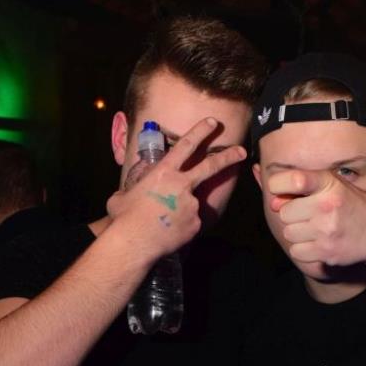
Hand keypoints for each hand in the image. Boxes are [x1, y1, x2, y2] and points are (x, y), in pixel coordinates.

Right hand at [106, 118, 245, 261]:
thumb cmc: (124, 218)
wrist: (134, 243)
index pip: (186, 145)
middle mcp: (182, 185)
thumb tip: (129, 192)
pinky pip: (190, 223)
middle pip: (211, 166)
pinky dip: (181, 228)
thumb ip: (134, 190)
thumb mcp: (123, 196)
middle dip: (229, 156)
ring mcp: (192, 205)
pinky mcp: (196, 224)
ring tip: (162, 224)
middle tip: (242, 151)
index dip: (200, 131)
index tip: (212, 123)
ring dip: (180, 212)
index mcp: (164, 173)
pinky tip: (167, 235)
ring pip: (191, 204)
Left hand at [268, 169, 365, 272]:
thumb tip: (272, 203)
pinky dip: (303, 250)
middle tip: (310, 216)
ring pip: (289, 233)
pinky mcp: (326, 252)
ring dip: (298, 234)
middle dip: (293, 216)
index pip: (293, 180)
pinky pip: (296, 251)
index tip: (280, 190)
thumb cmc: (352, 207)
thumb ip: (302, 190)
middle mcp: (327, 205)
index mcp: (329, 184)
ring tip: (316, 230)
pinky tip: (318, 243)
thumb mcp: (333, 187)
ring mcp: (326, 230)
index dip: (278, 185)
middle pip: (285, 213)